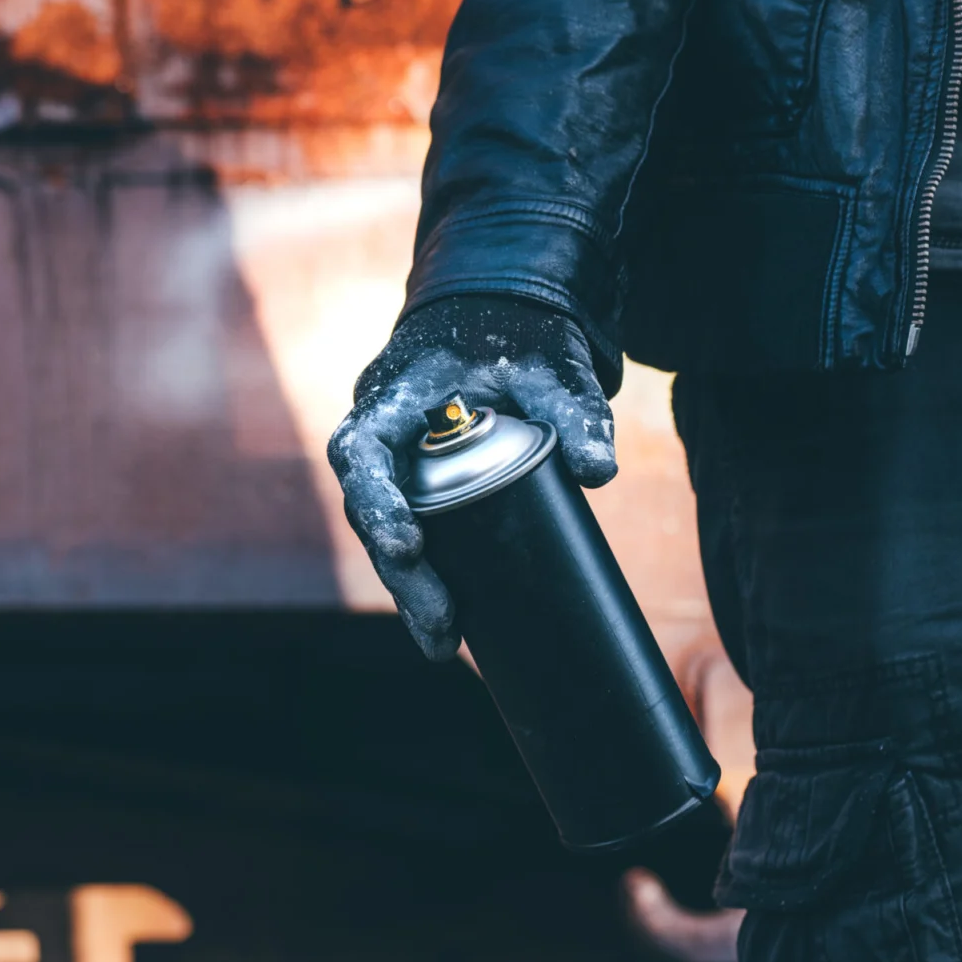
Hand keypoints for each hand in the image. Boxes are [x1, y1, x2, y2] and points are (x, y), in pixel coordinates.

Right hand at [327, 296, 616, 660]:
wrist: (500, 319)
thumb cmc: (517, 337)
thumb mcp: (550, 366)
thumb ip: (575, 409)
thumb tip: (600, 472)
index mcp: (393, 396)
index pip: (361, 452)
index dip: (376, 502)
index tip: (409, 545)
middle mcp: (378, 434)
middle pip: (368, 511)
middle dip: (401, 572)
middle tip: (440, 621)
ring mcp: (392, 463)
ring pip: (382, 534)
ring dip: (408, 588)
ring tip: (443, 642)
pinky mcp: (411, 486)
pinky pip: (406, 537)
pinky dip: (423, 581)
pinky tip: (447, 627)